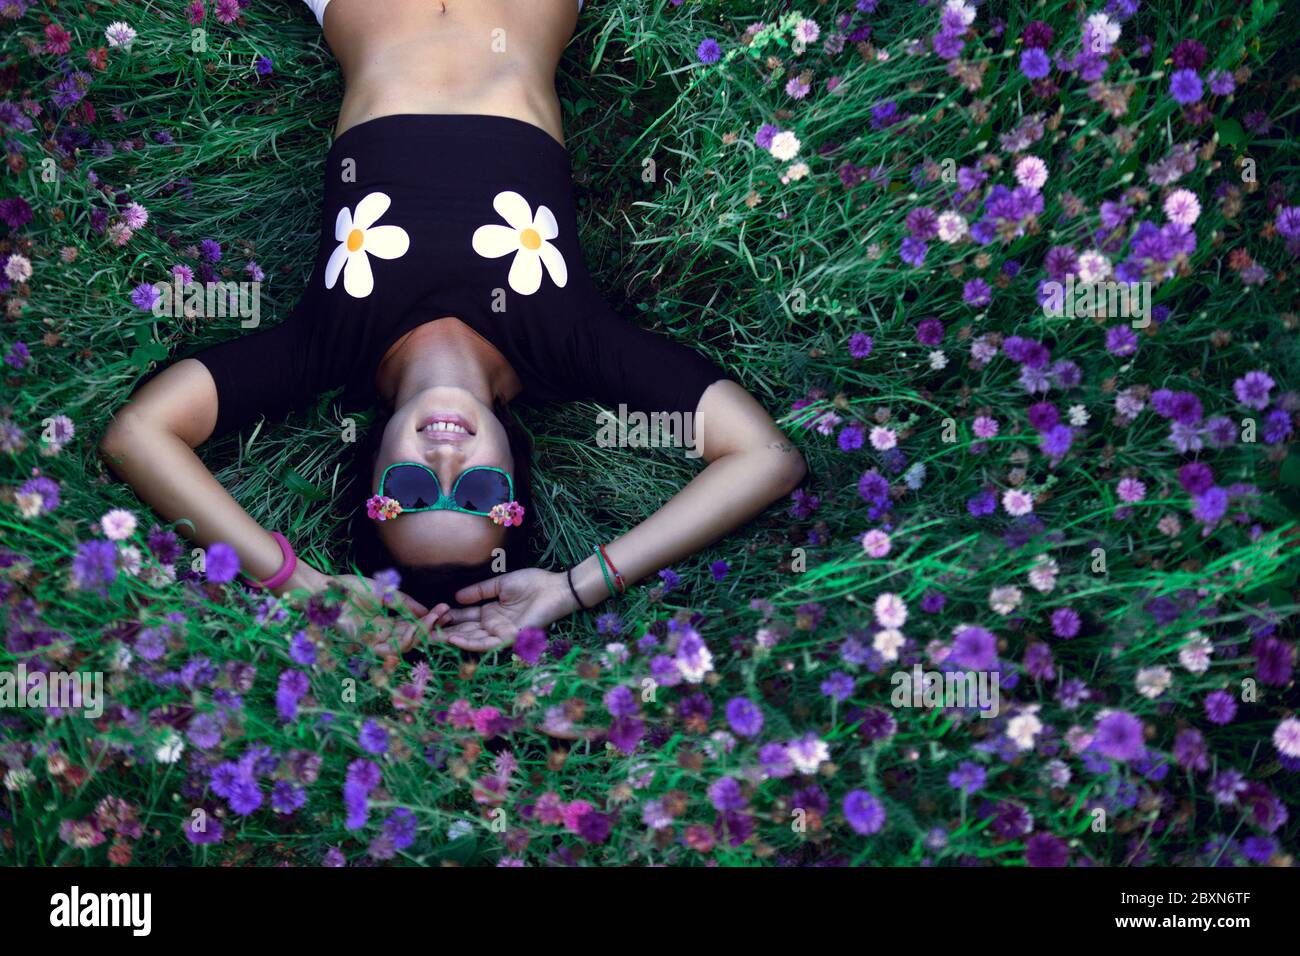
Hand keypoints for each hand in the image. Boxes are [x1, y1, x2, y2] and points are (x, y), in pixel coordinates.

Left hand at [331, 574, 449, 656]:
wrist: (325, 590)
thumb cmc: (349, 589)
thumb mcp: (384, 592)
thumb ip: (404, 603)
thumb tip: (426, 610)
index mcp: (386, 622)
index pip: (413, 625)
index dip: (430, 619)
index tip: (446, 609)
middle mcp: (382, 634)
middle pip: (413, 637)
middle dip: (432, 627)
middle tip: (448, 616)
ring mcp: (374, 641)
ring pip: (406, 645)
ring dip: (422, 633)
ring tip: (433, 619)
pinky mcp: (366, 646)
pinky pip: (391, 649)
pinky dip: (406, 640)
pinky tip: (415, 628)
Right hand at [432, 568, 574, 652]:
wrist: (554, 588)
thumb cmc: (532, 584)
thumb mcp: (499, 585)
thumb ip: (479, 591)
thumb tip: (456, 597)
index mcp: (490, 613)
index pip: (464, 616)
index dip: (448, 616)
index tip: (430, 613)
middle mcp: (493, 625)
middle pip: (464, 630)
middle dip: (445, 631)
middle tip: (424, 630)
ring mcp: (500, 633)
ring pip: (472, 640)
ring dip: (453, 638)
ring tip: (433, 636)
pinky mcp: (509, 638)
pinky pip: (487, 644)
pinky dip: (470, 643)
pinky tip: (455, 637)